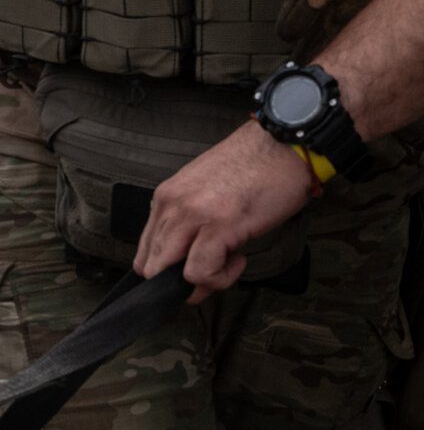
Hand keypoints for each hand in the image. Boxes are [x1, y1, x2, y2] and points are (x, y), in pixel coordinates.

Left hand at [135, 121, 313, 302]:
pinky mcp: (218, 226)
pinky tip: (239, 259)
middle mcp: (171, 206)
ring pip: (167, 273)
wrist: (282, 145)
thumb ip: (189, 220)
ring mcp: (191, 216)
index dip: (166, 271)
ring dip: (199, 282)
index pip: (145, 250)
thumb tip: (188, 255)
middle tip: (212, 274)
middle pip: (150, 266)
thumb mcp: (205, 191)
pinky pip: (200, 272)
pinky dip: (220, 278)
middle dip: (178, 284)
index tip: (193, 269)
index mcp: (166, 198)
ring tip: (227, 264)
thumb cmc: (254, 169)